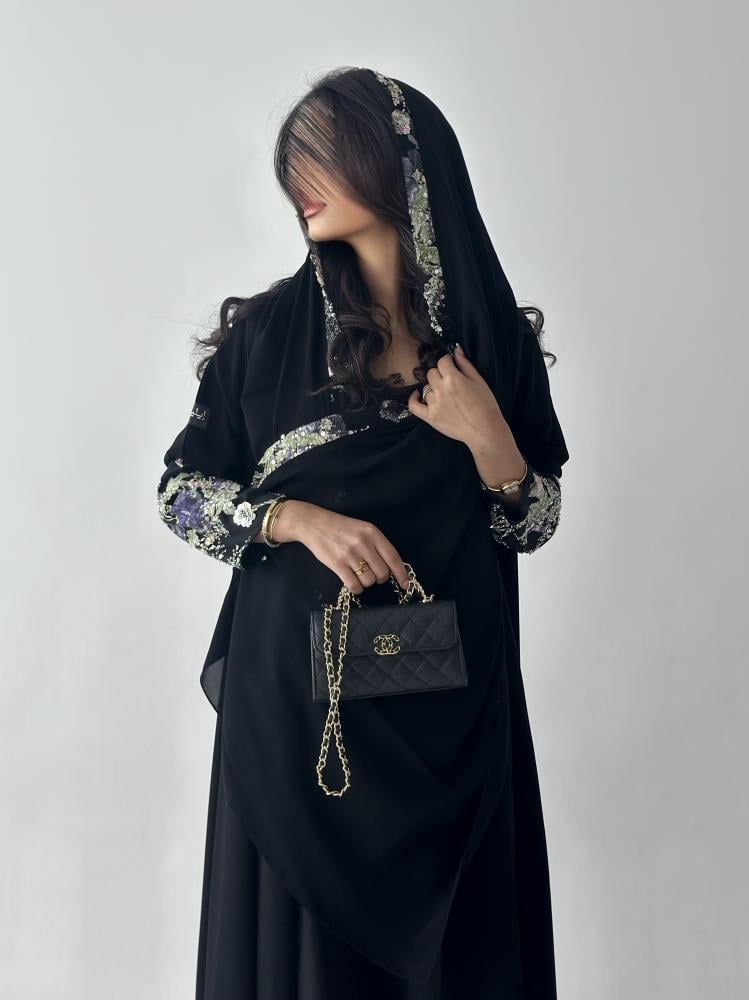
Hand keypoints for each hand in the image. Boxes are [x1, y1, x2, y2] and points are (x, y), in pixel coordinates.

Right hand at [270, 500, 409, 593]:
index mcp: (372, 533)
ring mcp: (350, 554)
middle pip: (382, 573)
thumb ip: (376, 544)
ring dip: (366, 583)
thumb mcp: (362, 529)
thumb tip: (391, 567)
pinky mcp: (337, 564)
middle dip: (379, 578)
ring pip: (369, 581)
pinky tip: (352, 582)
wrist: (313, 523)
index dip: (401, 573)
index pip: (393, 557)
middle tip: (371, 573)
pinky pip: (354, 585)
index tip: (405, 584)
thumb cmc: (340, 527)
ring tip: (358, 574)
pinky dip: (356, 588)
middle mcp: (363, 543)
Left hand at [407, 344, 526, 486]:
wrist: (485, 431)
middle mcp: (440, 390)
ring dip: (433, 388)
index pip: (442, 361)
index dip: (447, 362)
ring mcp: (433, 404)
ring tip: (445, 394)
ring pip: (425, 388)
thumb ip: (466, 364)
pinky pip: (414, 405)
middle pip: (432, 373)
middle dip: (440, 374)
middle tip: (450, 382)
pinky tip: (417, 395)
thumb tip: (456, 349)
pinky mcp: (430, 417)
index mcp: (453, 378)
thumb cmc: (486, 406)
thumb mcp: (480, 381)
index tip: (451, 366)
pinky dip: (413, 399)